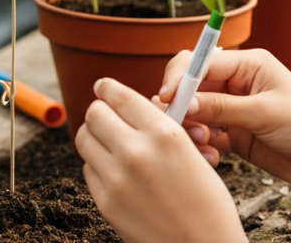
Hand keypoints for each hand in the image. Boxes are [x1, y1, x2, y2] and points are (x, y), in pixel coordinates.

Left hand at [76, 78, 246, 242]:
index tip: (104, 87)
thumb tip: (128, 105)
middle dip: (101, 112)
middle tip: (108, 117)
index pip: (118, 95)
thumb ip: (158, 126)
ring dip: (96, 137)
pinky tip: (117, 173)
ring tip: (111, 144)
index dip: (108, 88)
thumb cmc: (206, 203)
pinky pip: (88, 169)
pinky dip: (98, 166)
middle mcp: (136, 152)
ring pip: (84, 138)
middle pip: (94, 113)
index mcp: (163, 134)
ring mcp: (116, 178)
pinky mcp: (104, 201)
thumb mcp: (191, 152)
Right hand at [161, 48, 290, 219]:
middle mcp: (235, 83)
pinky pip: (203, 134)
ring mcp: (232, 109)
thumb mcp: (264, 113)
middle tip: (180, 125)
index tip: (167, 99)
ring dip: (191, 128)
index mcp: (246, 64)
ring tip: (204, 144)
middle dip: (181, 105)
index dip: (179, 78)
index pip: (200, 61)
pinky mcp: (233, 133)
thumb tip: (183, 103)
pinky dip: (201, 145)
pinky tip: (213, 156)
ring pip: (193, 112)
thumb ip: (221, 107)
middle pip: (189, 85)